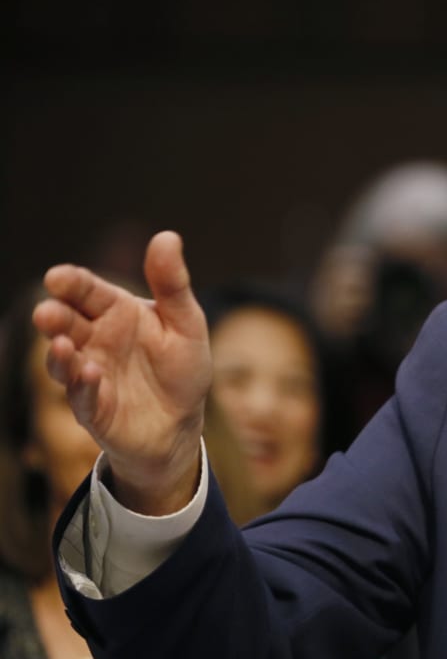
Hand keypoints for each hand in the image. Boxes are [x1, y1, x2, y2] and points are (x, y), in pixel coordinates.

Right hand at [32, 231, 210, 514]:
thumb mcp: (186, 322)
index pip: (87, 290)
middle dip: (54, 317)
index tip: (57, 277)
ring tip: (65, 344)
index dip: (71, 283)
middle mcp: (94, 340)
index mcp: (116, 312)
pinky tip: (91, 373)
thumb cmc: (181, 368)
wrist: (183, 422)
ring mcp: (89, 375)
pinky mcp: (93, 409)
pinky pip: (83, 397)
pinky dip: (84, 385)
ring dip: (60, 353)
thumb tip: (167, 236)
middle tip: (47, 313)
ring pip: (63, 361)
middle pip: (66, 323)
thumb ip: (172, 284)